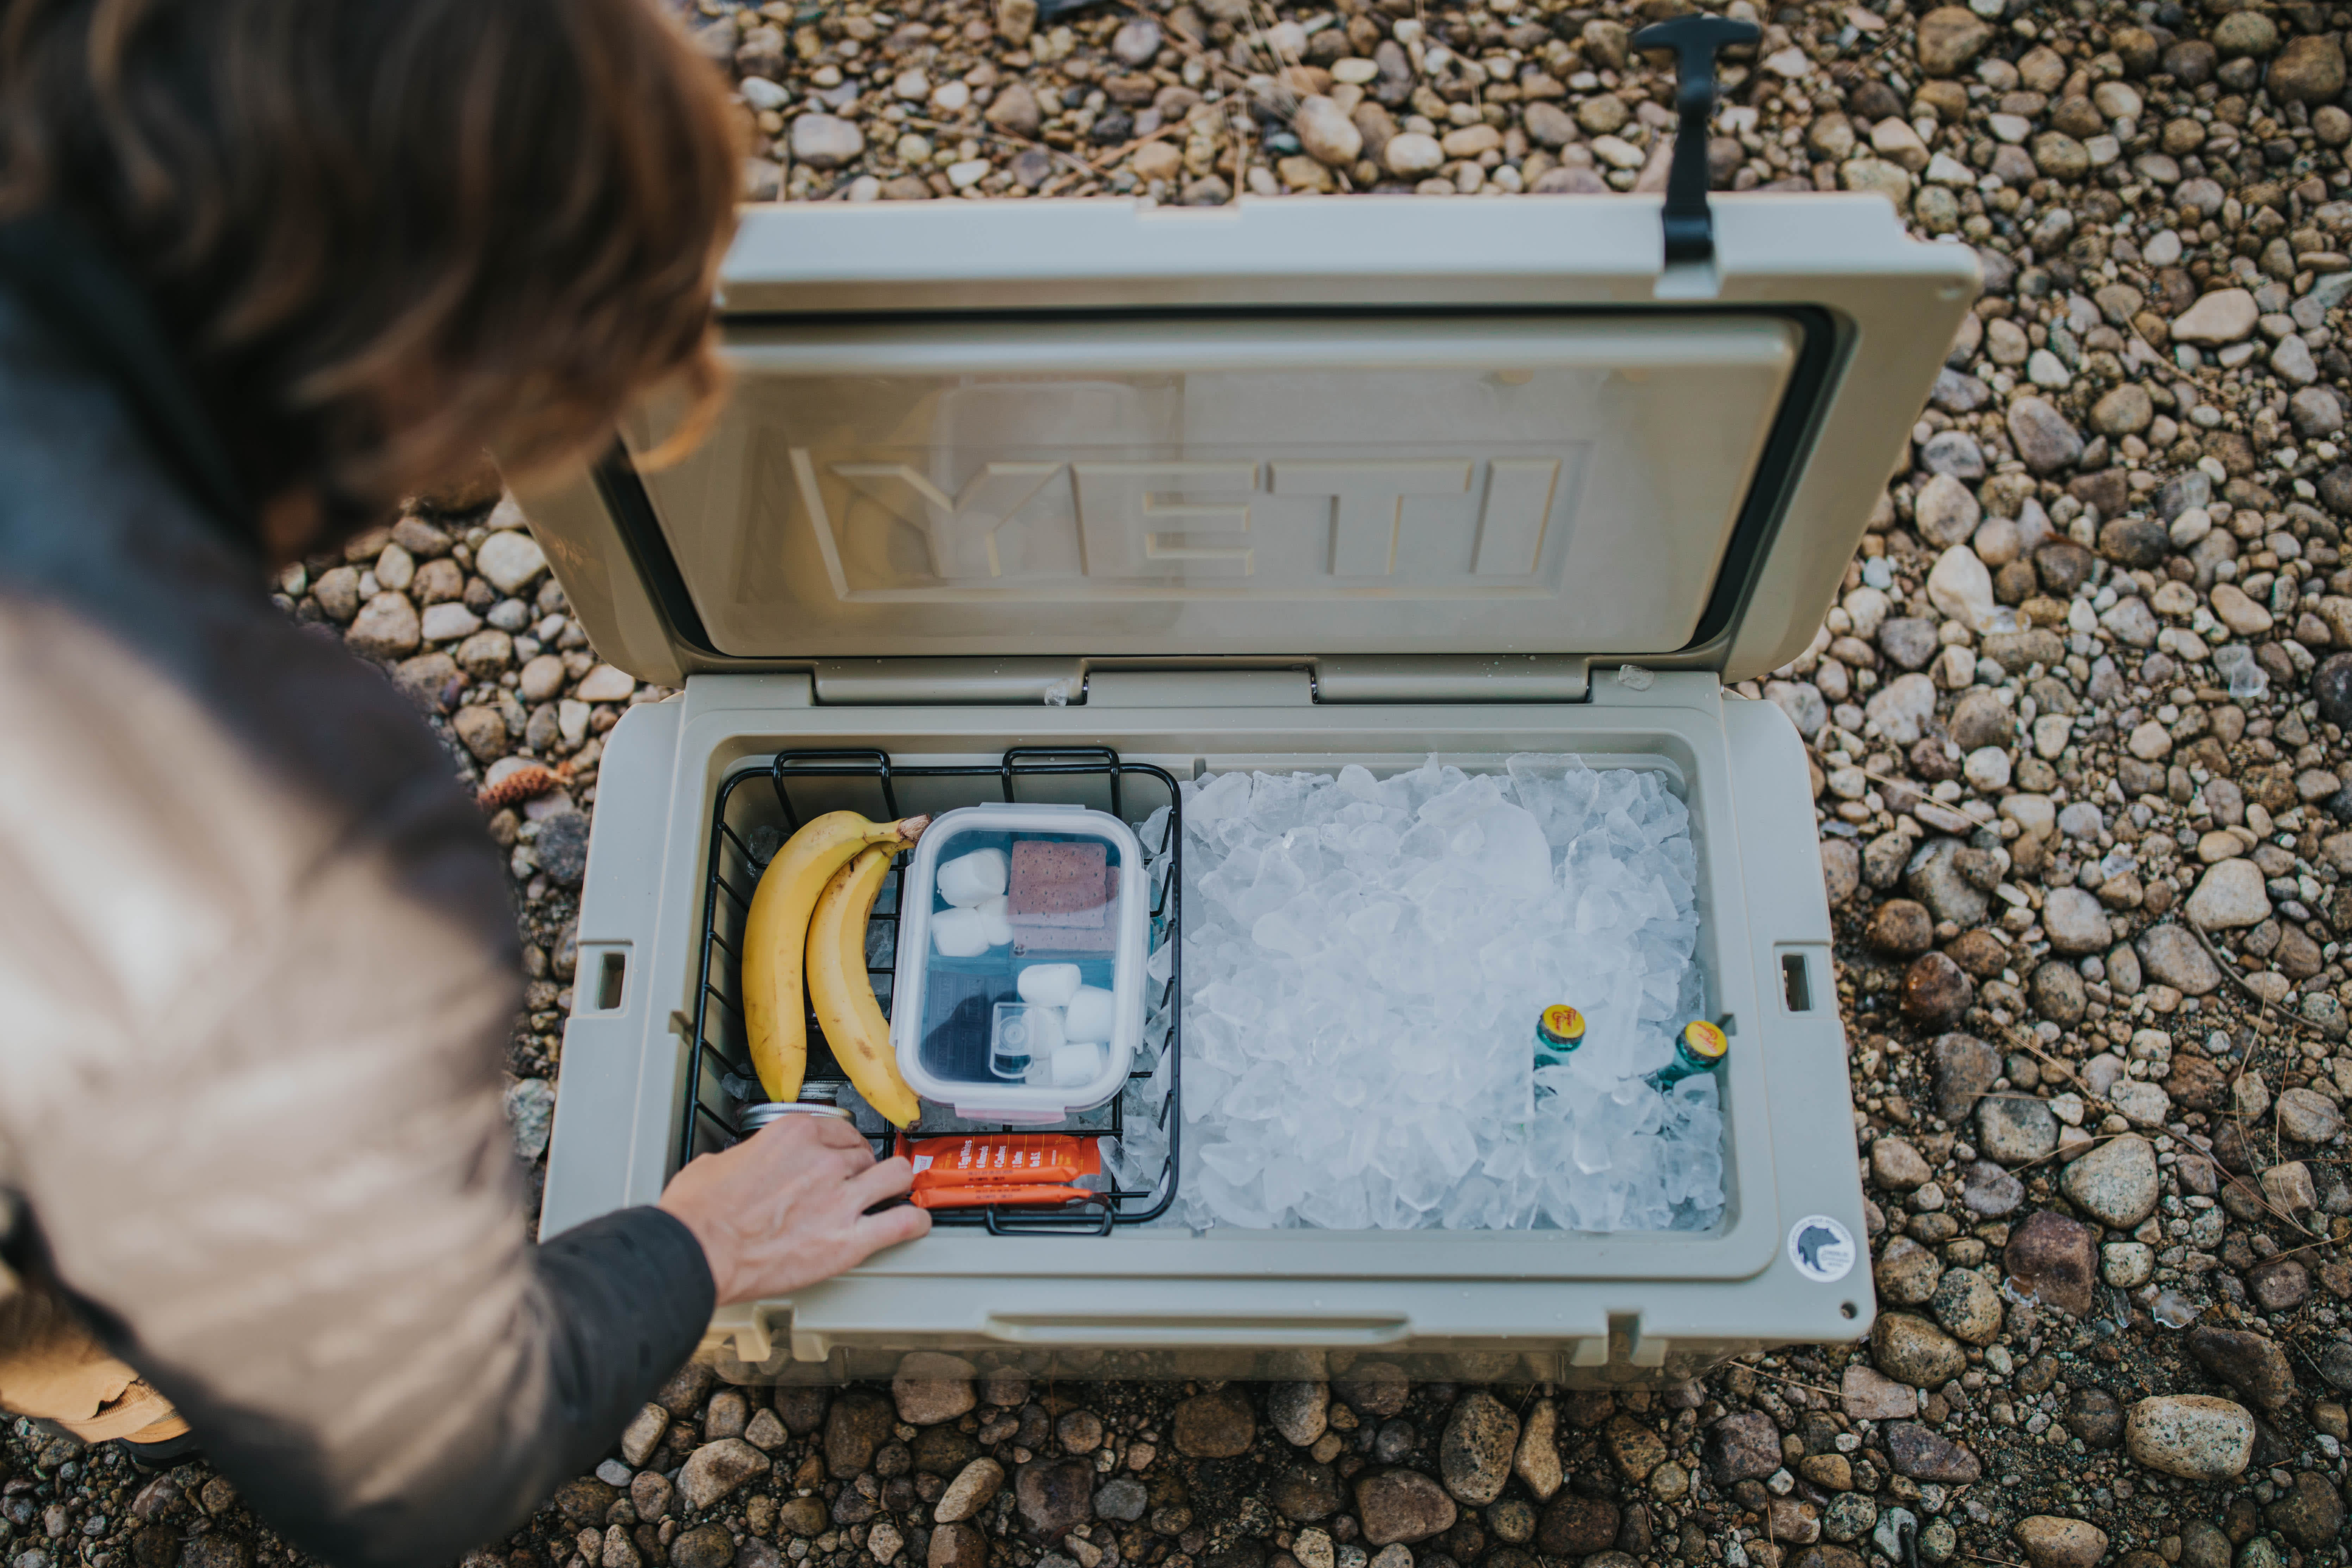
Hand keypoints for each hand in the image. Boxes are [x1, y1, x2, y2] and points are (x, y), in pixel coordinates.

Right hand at [657, 1114, 928, 1305]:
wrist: (699, 1251)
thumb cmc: (700, 1214)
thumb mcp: (717, 1163)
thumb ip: (745, 1158)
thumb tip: (744, 1167)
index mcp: (793, 1135)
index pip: (838, 1130)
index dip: (841, 1147)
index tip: (840, 1156)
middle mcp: (824, 1161)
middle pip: (865, 1154)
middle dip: (863, 1169)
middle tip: (857, 1184)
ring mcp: (840, 1199)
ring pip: (895, 1177)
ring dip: (895, 1186)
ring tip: (894, 1196)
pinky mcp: (847, 1240)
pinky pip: (901, 1224)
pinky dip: (914, 1223)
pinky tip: (916, 1224)